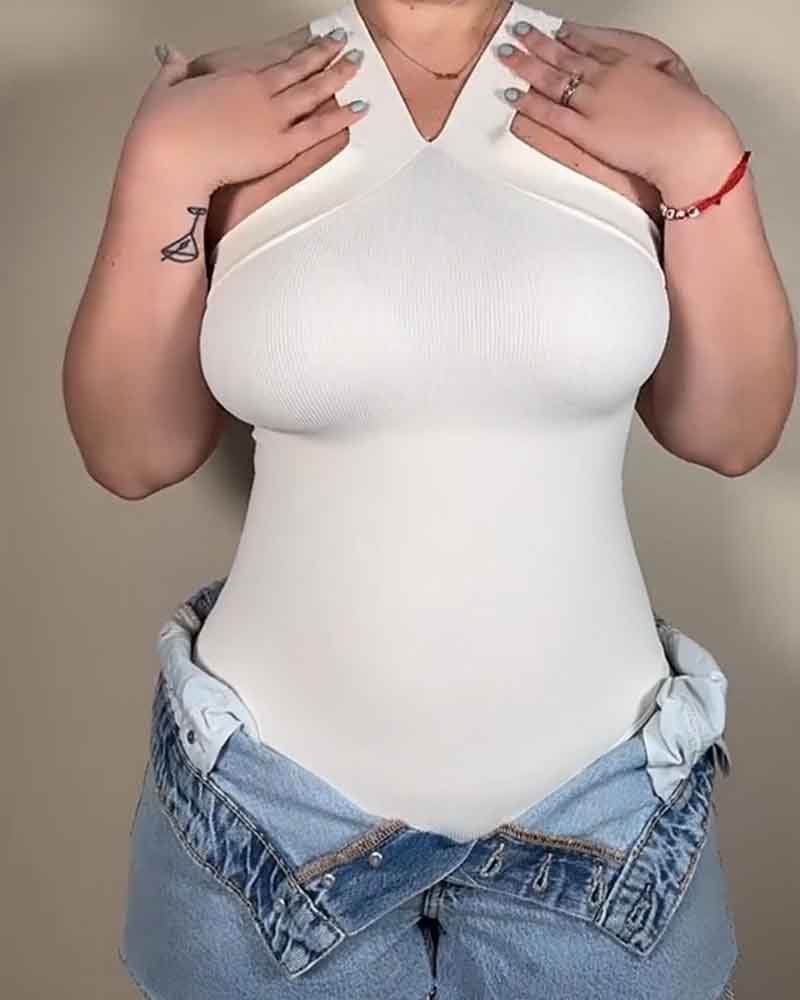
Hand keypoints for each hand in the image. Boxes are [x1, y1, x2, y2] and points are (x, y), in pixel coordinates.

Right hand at [121, 31, 367, 195]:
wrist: (170, 155)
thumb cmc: (162, 129)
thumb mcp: (165, 89)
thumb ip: (174, 69)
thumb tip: (171, 54)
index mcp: (235, 75)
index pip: (276, 58)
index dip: (297, 48)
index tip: (312, 39)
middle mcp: (259, 91)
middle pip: (301, 68)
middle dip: (325, 53)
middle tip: (343, 42)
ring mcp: (272, 117)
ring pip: (315, 92)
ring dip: (339, 75)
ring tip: (358, 64)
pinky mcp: (279, 146)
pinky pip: (319, 130)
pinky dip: (341, 117)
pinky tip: (359, 109)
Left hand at [498, 20, 743, 194]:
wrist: (688, 143)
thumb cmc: (688, 119)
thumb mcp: (674, 82)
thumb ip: (651, 75)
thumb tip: (643, 76)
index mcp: (629, 63)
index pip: (592, 45)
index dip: (570, 38)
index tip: (557, 31)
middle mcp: (606, 77)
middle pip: (564, 56)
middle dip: (538, 42)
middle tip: (519, 32)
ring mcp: (594, 103)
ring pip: (551, 78)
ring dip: (525, 65)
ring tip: (505, 55)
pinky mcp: (585, 130)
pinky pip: (549, 113)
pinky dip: (528, 102)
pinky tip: (513, 94)